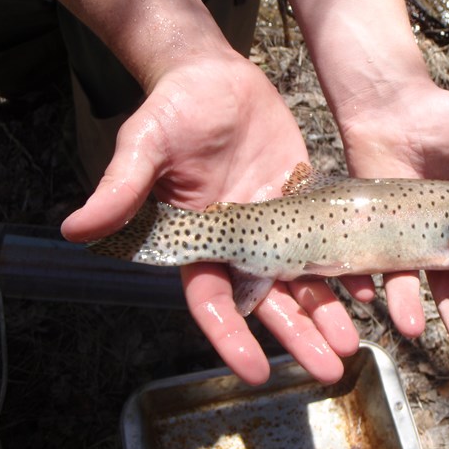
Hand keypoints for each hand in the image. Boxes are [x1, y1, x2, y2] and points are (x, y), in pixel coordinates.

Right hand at [61, 55, 366, 383]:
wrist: (214, 77)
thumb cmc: (172, 110)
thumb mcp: (144, 146)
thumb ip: (122, 189)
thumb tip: (76, 229)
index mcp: (199, 242)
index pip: (213, 301)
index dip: (231, 338)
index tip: (256, 372)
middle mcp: (240, 243)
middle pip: (269, 302)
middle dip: (297, 336)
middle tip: (329, 370)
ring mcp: (276, 224)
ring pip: (303, 279)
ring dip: (327, 312)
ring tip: (352, 343)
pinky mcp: (303, 200)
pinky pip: (328, 239)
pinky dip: (348, 264)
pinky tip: (371, 286)